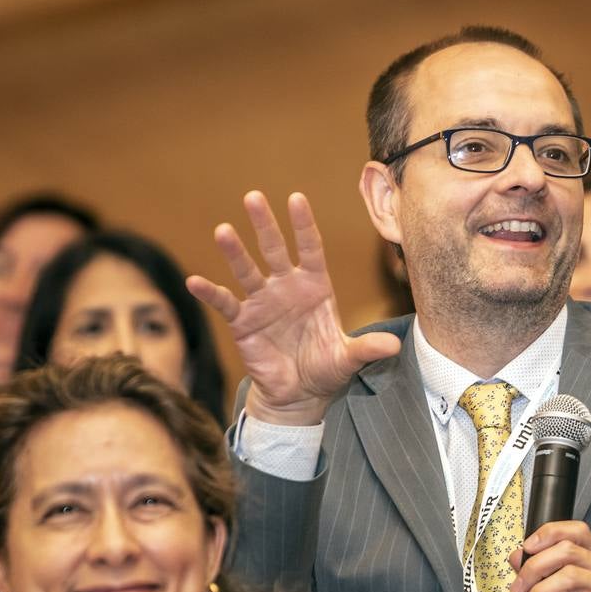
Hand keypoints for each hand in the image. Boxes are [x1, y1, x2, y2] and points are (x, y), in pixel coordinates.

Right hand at [187, 191, 400, 425]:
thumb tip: (395, 346)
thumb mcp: (348, 359)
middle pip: (274, 250)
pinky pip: (225, 303)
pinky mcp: (243, 322)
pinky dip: (210, 293)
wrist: (299, 395)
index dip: (303, 225)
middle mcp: (287, 288)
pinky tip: (195, 282)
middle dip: (265, 225)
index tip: (296, 198)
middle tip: (253, 197)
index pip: (309, 249)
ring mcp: (262, 302)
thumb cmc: (325, 369)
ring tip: (223, 230)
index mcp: (315, 287)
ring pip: (247, 270)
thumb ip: (367, 349)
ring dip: (235, 252)